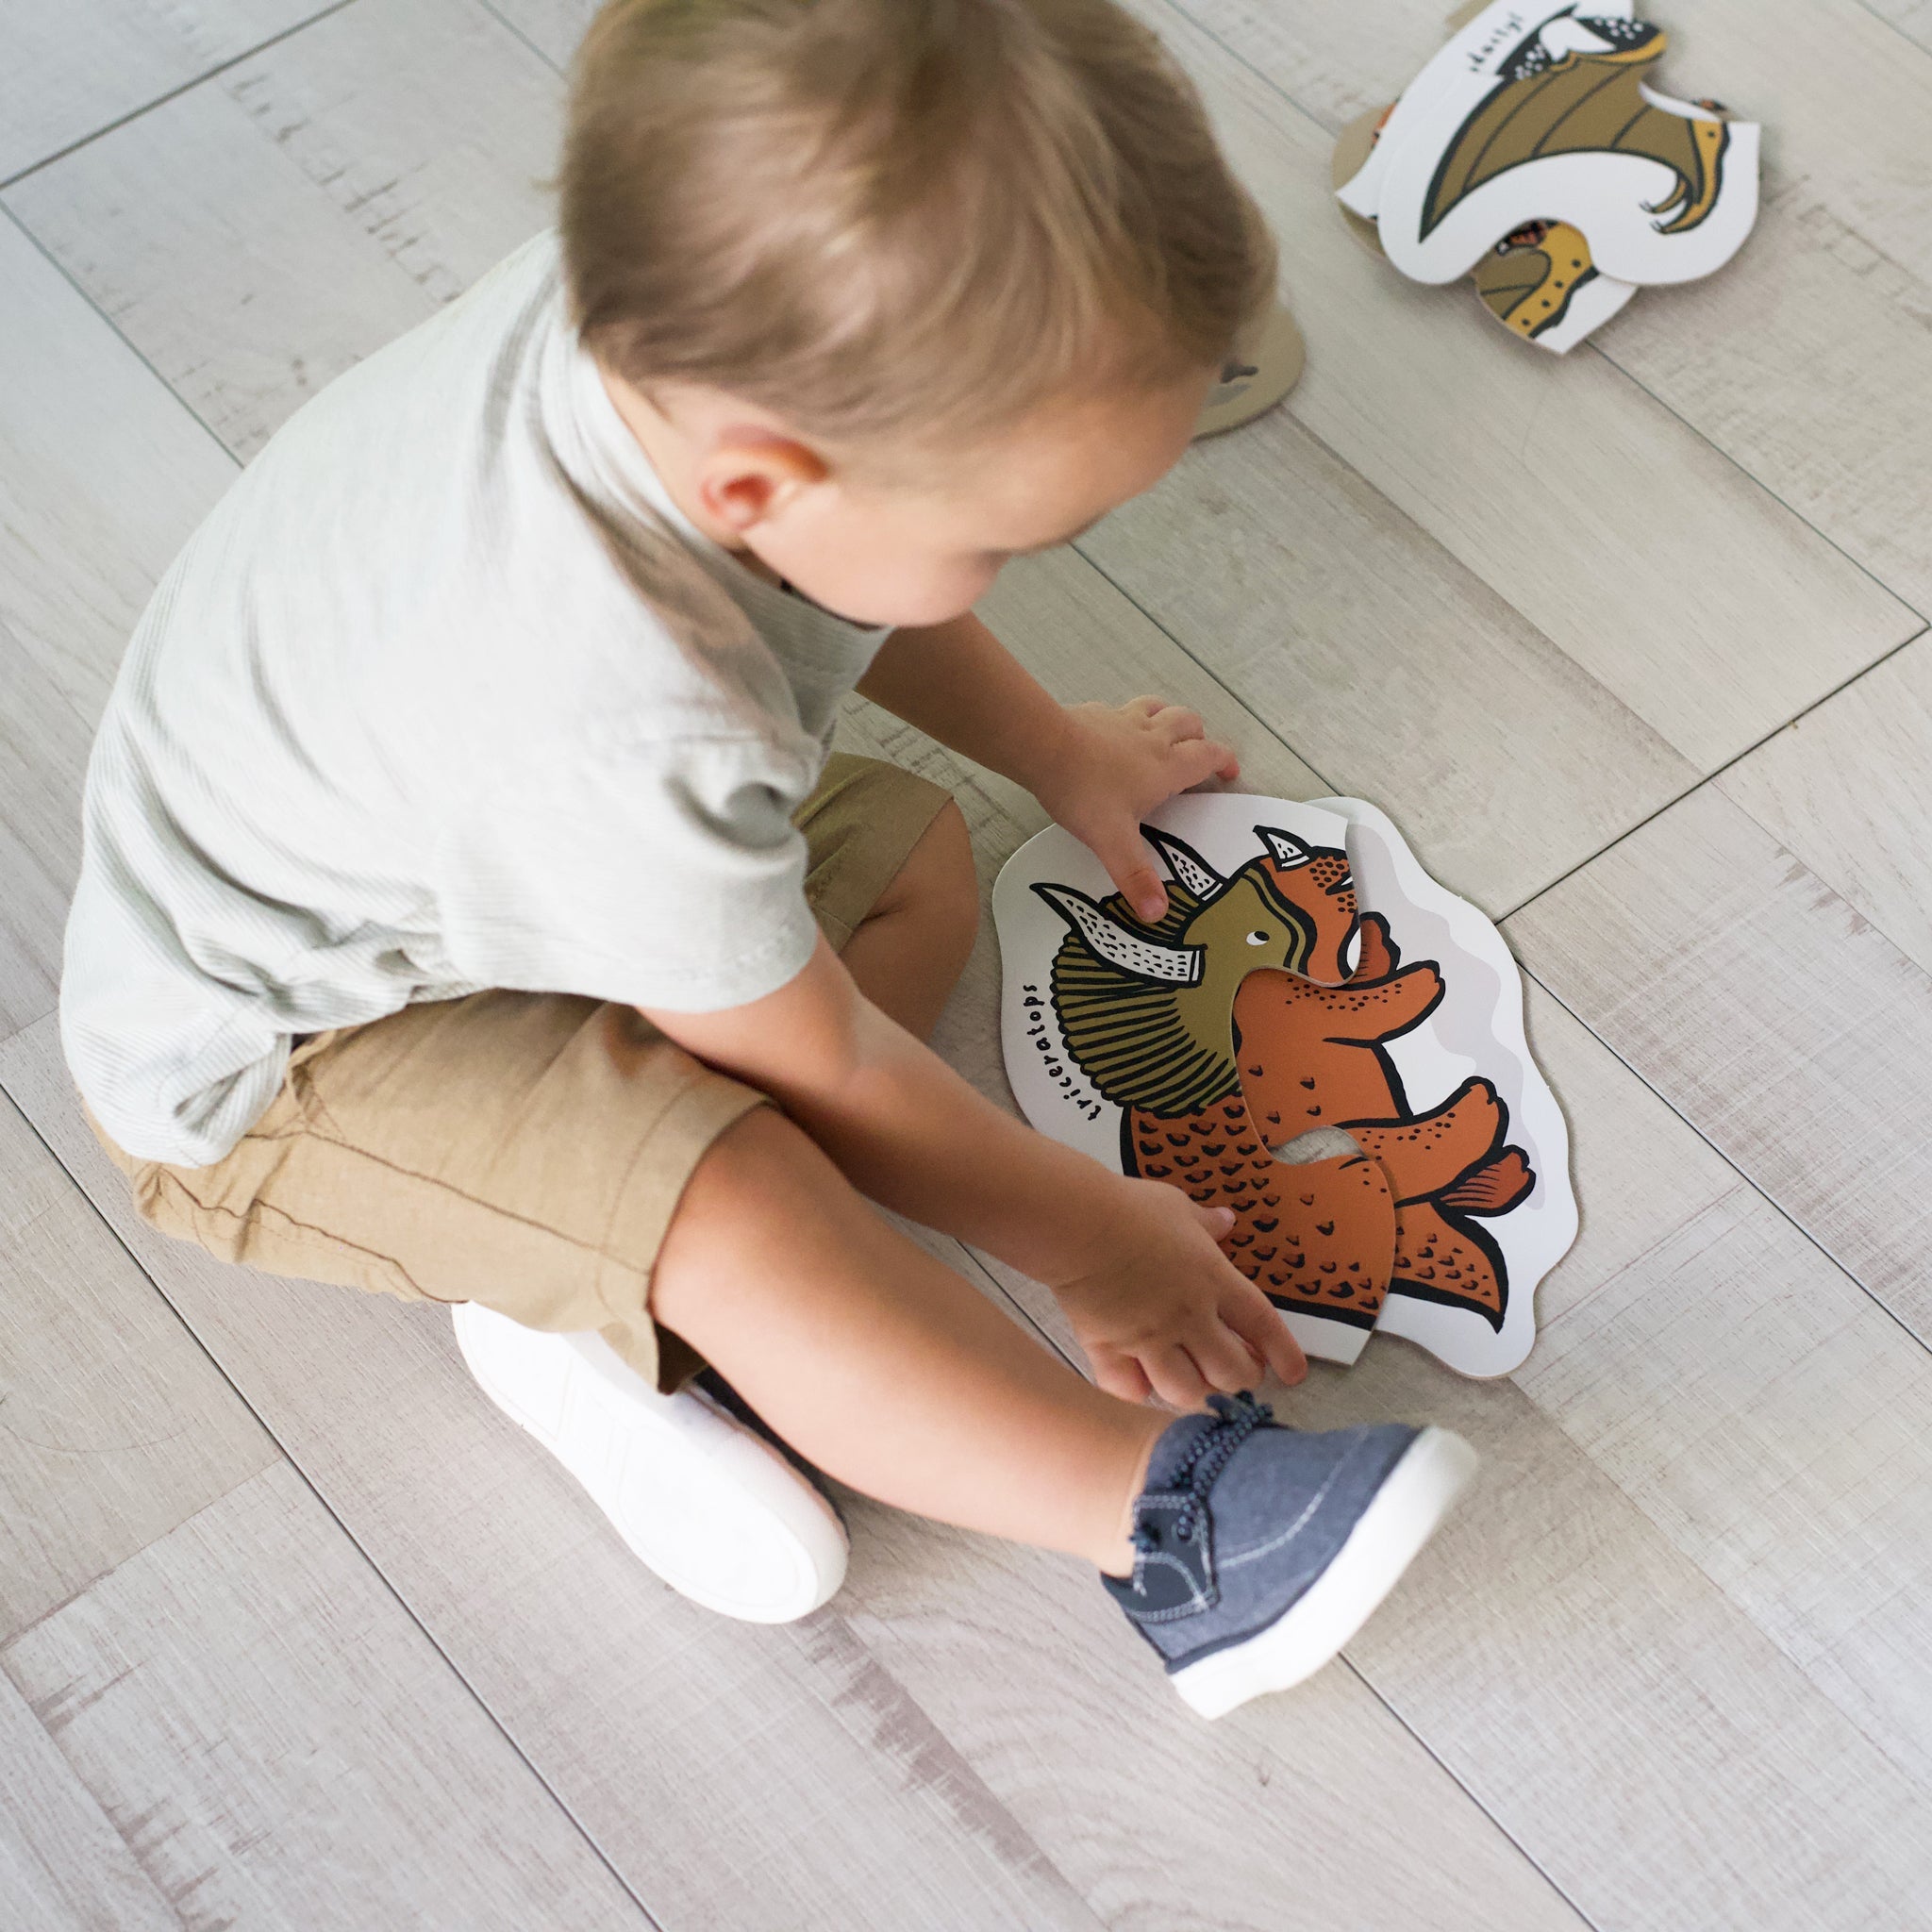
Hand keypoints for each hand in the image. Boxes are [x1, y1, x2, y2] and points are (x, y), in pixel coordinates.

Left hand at [1034, 698, 1239, 922]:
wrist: (1043, 747)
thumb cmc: (1084, 792)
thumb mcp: (1112, 841)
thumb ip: (1135, 876)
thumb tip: (1158, 914)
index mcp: (1165, 767)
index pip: (1209, 756)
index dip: (1225, 762)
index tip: (1230, 773)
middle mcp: (1152, 737)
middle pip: (1190, 724)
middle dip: (1200, 737)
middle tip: (1197, 756)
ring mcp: (1124, 719)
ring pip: (1160, 708)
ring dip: (1170, 718)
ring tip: (1167, 733)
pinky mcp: (1097, 712)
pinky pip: (1121, 709)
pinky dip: (1128, 718)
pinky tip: (1115, 730)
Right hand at [1051, 1176, 1307, 1407]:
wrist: (1075, 1223)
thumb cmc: (1128, 1207)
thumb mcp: (1175, 1205)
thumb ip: (1205, 1221)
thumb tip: (1227, 1220)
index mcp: (1213, 1279)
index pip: (1263, 1325)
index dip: (1284, 1353)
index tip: (1294, 1373)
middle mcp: (1188, 1317)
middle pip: (1232, 1371)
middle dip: (1241, 1378)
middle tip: (1236, 1371)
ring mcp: (1149, 1338)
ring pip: (1187, 1392)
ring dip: (1196, 1392)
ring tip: (1194, 1383)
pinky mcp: (1109, 1349)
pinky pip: (1130, 1391)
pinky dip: (1138, 1393)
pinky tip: (1141, 1384)